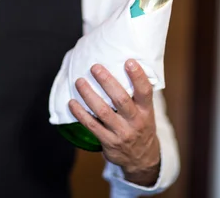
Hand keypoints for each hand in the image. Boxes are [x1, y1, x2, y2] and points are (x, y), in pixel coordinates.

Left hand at [68, 59, 160, 186]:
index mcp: (146, 111)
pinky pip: (92, 125)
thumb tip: (124, 66)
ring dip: (89, 95)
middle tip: (95, 67)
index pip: (145, 91)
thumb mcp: (146, 112)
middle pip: (120, 99)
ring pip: (103, 111)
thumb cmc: (140, 127)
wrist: (141, 159)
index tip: (129, 61)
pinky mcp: (108, 142)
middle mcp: (135, 121)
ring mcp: (121, 133)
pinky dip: (80, 113)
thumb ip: (137, 95)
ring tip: (79, 82)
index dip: (138, 76)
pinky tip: (72, 102)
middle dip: (107, 82)